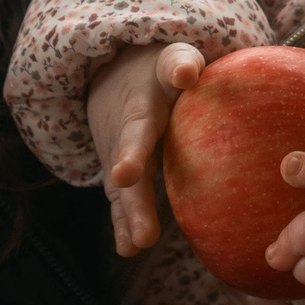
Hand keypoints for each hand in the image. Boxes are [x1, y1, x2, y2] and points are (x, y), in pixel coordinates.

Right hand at [86, 42, 204, 256]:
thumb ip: (180, 63)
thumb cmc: (160, 69)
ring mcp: (118, 160)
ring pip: (122, 193)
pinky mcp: (121, 177)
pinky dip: (124, 224)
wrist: (116, 75)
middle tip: (144, 235)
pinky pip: (122, 202)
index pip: (137, 132)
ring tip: (136, 246)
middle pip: (129, 174)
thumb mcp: (170, 56)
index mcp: (140, 111)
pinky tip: (129, 249)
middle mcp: (123, 139)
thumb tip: (188, 73)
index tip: (125, 174)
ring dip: (129, 219)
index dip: (132, 152)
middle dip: (134, 202)